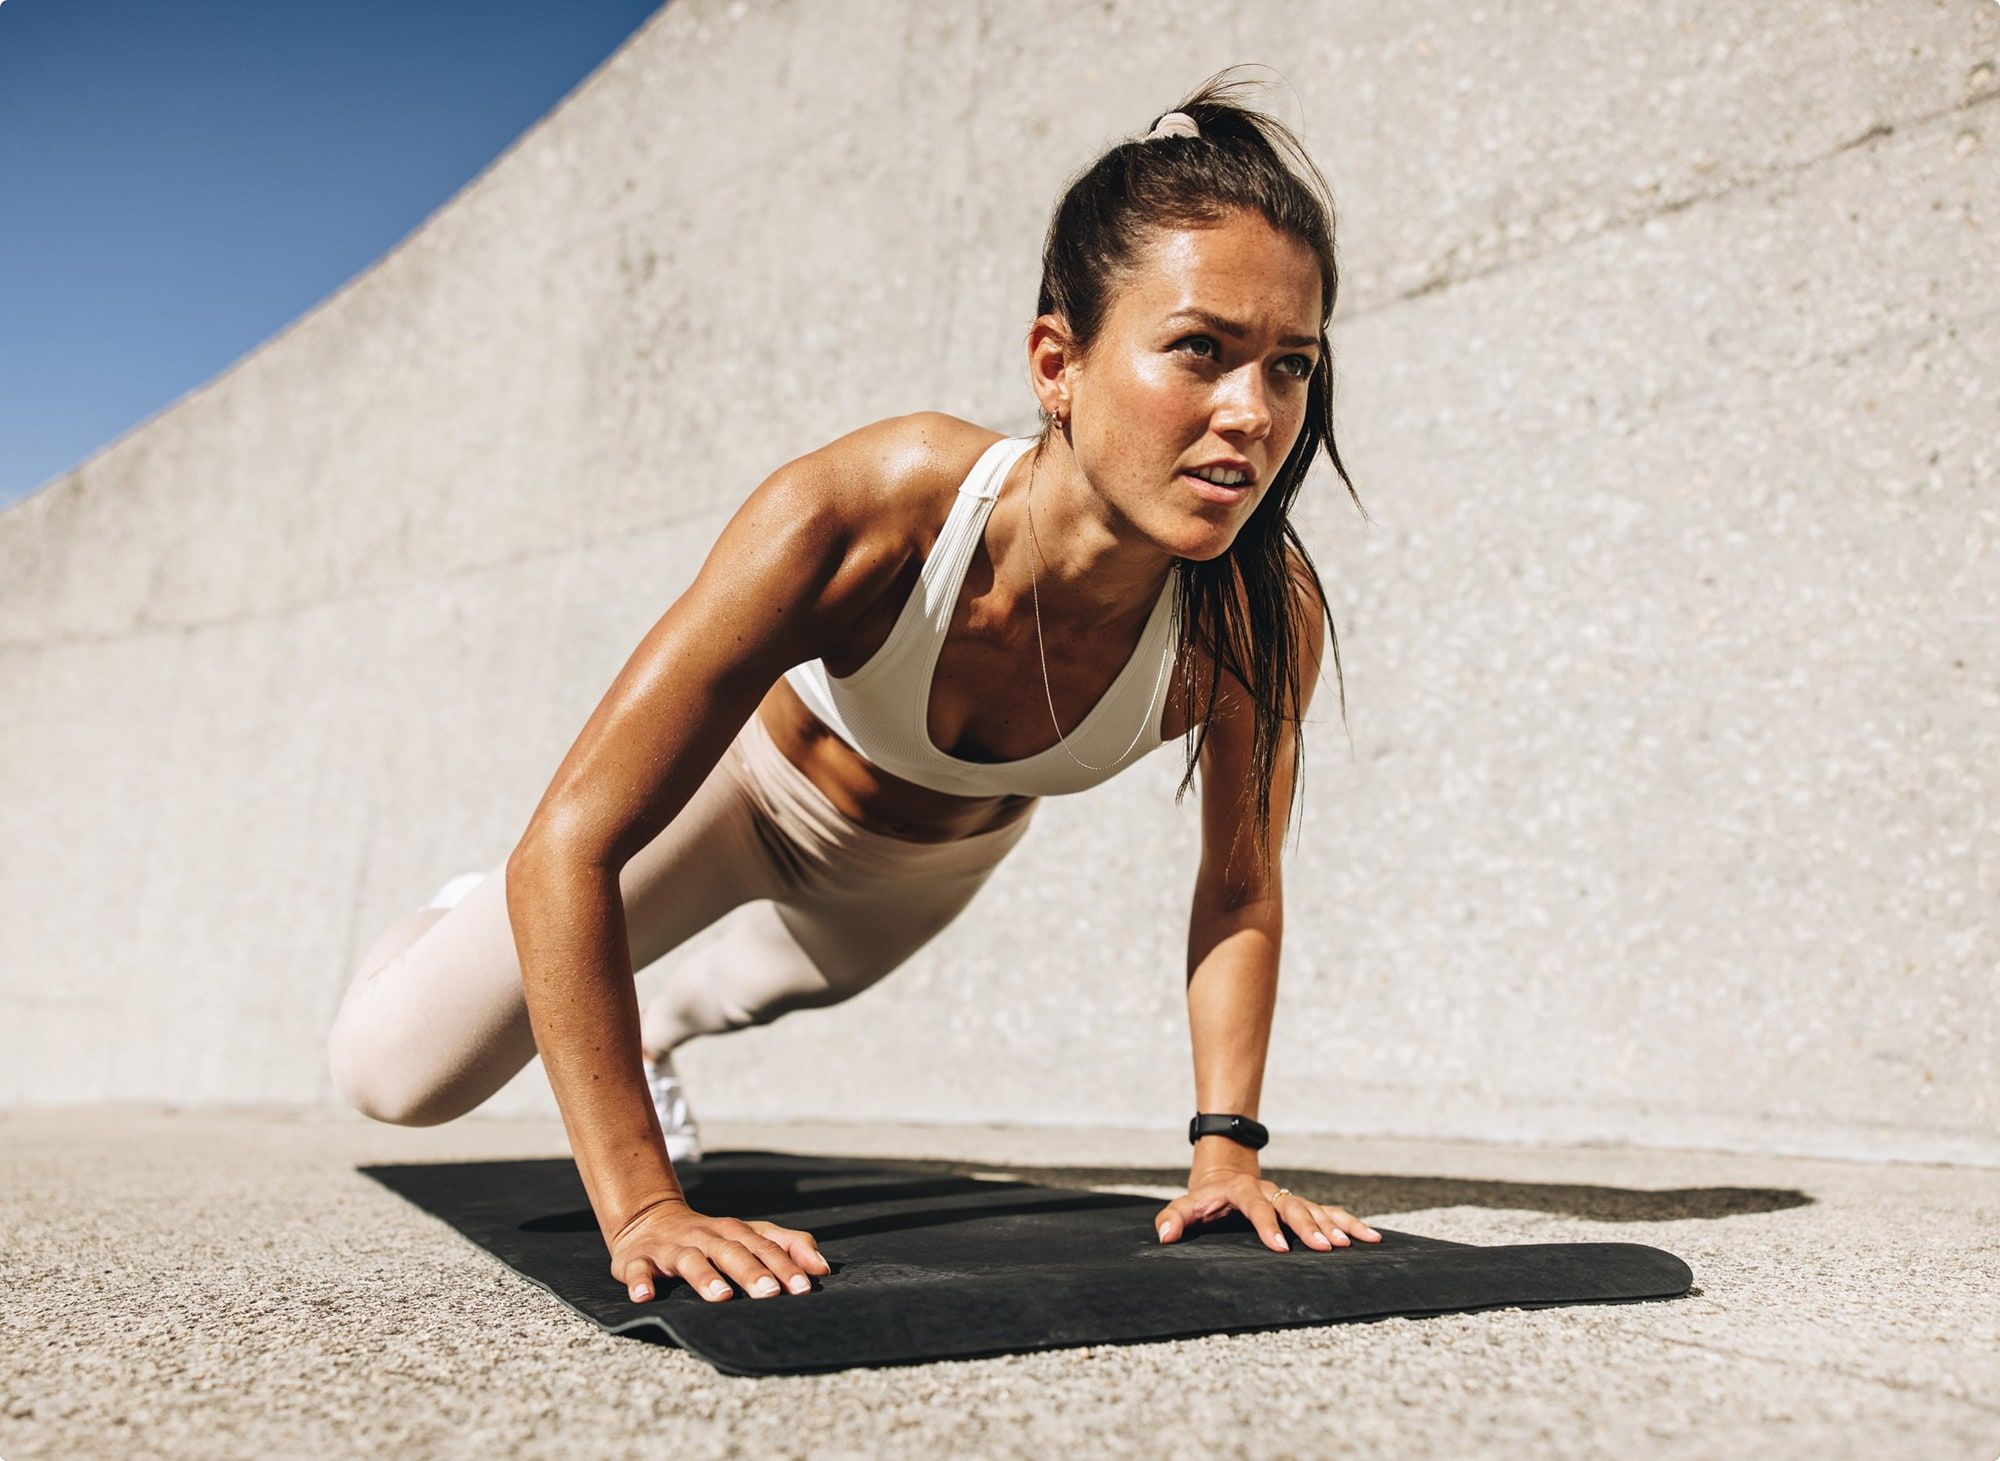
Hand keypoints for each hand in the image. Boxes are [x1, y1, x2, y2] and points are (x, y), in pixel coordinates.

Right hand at [609, 1196, 830, 1302]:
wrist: (648, 1219)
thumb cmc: (711, 1238)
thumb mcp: (749, 1236)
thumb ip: (788, 1245)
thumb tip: (823, 1268)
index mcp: (735, 1232)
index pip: (765, 1246)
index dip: (786, 1265)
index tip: (805, 1287)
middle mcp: (706, 1237)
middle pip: (732, 1252)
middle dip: (752, 1272)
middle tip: (772, 1294)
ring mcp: (672, 1248)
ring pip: (690, 1260)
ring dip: (705, 1277)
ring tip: (721, 1296)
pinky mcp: (638, 1259)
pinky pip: (638, 1270)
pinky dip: (641, 1281)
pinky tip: (645, 1296)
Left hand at [1154, 1168, 1381, 1251]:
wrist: (1225, 1172)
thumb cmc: (1204, 1197)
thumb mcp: (1185, 1205)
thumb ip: (1173, 1219)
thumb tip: (1165, 1237)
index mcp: (1241, 1190)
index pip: (1255, 1206)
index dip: (1266, 1225)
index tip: (1278, 1247)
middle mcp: (1270, 1191)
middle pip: (1293, 1207)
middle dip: (1310, 1227)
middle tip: (1326, 1247)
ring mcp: (1288, 1197)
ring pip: (1316, 1208)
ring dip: (1335, 1225)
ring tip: (1353, 1243)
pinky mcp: (1301, 1205)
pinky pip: (1330, 1212)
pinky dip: (1350, 1223)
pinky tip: (1371, 1237)